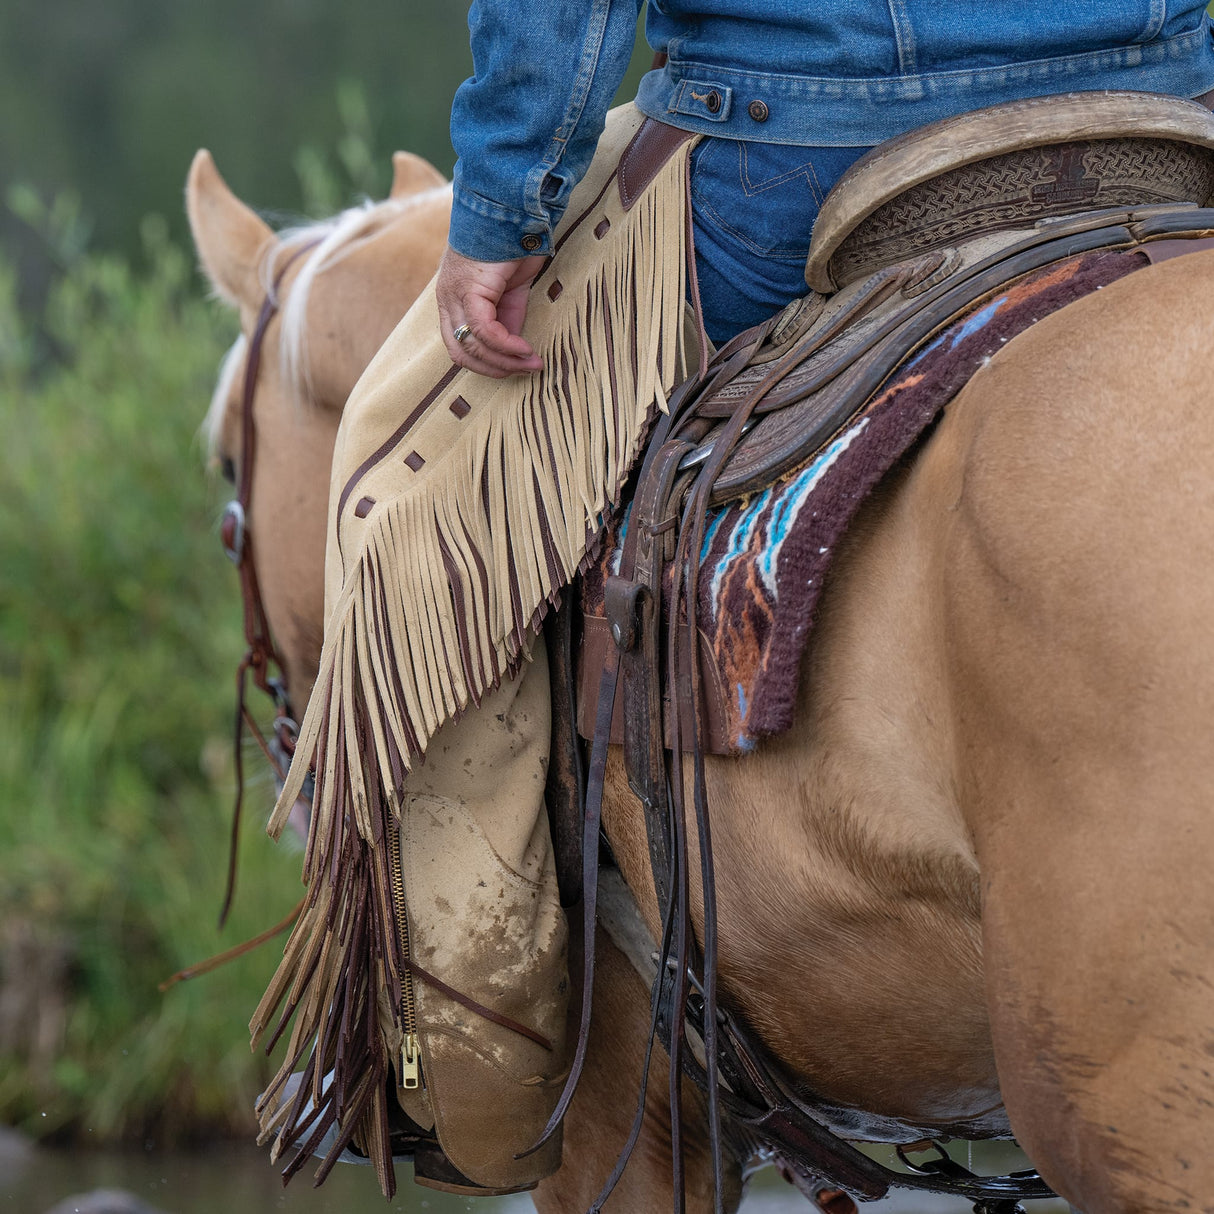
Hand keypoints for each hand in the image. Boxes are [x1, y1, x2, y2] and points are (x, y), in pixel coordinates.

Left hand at [436, 245, 546, 377]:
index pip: (460, 346)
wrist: (512, 209)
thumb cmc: (513, 244)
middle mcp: (446, 299)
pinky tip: (525, 349)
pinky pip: (484, 331)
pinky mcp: (467, 289)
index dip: (488, 364)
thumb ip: (507, 318)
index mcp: (452, 299)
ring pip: (472, 346)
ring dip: (505, 361)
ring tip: (531, 361)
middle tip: (524, 369)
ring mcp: (452, 294)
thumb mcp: (510, 290)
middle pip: (460, 353)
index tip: (518, 366)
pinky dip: (506, 345)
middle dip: (494, 369)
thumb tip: (514, 347)